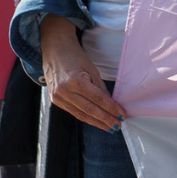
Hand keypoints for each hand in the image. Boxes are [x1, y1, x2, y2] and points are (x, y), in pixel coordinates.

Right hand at [39, 15, 123, 131]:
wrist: (54, 50)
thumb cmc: (74, 56)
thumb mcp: (91, 69)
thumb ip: (100, 88)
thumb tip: (111, 104)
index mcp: (75, 80)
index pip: (98, 99)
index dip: (111, 109)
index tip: (122, 116)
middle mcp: (65, 90)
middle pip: (89, 109)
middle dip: (105, 119)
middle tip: (118, 125)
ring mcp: (58, 97)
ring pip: (81, 114)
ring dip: (97, 122)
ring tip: (109, 127)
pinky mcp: (55, 100)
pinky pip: (73, 112)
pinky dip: (86, 117)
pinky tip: (96, 121)